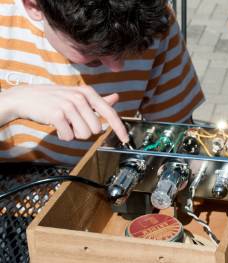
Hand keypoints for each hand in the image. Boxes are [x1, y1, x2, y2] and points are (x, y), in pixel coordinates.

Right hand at [0, 85, 128, 142]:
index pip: (110, 113)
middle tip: (73, 122)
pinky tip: (57, 126)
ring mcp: (68, 105)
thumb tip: (116, 98)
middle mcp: (80, 97)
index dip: (119, 128)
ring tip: (65, 123)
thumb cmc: (55, 98)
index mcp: (89, 93)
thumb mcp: (78, 95)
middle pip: (96, 129)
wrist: (26, 97)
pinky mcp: (57, 114)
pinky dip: (63, 136)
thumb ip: (98, 100)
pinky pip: (68, 136)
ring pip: (84, 134)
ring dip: (74, 133)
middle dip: (85, 131)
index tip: (126, 140)